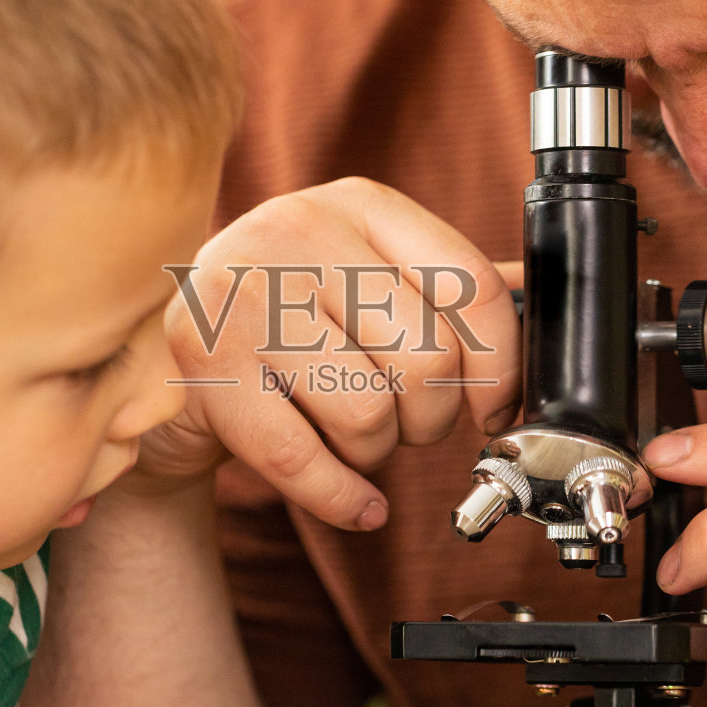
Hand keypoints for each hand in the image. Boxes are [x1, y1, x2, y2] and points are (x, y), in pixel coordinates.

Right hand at [144, 177, 520, 528]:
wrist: (164, 357)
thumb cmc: (285, 322)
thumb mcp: (367, 283)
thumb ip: (449, 293)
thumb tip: (542, 315)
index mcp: (358, 206)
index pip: (471, 287)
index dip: (502, 368)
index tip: (492, 406)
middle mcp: (297, 233)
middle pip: (427, 360)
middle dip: (431, 420)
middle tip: (404, 424)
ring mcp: (242, 294)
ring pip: (368, 415)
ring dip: (375, 455)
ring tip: (350, 438)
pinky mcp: (203, 364)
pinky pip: (303, 461)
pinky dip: (343, 498)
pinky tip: (354, 500)